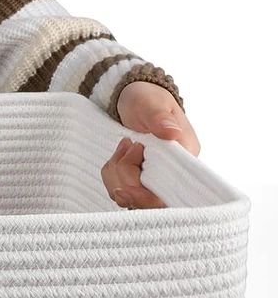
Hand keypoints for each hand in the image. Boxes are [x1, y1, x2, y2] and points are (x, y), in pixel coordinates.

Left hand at [101, 81, 200, 208]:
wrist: (133, 100)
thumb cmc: (146, 99)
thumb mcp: (150, 103)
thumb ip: (159, 118)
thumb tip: (172, 133)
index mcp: (185, 155)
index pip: (170, 191)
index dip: (145, 197)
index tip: (123, 187)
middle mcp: (173, 173)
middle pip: (146, 199)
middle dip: (124, 178)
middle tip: (123, 146)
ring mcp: (155, 179)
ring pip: (129, 198)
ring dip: (115, 174)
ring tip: (121, 146)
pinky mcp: (139, 181)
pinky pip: (120, 191)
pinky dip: (111, 175)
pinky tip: (115, 156)